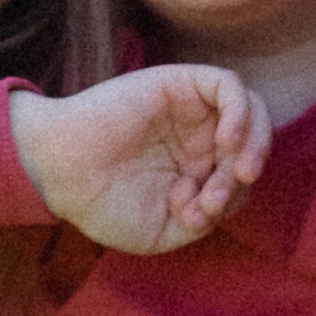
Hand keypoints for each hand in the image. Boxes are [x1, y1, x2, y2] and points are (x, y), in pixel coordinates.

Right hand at [7, 67, 269, 252]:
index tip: (197, 215)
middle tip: (220, 195)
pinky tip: (226, 140)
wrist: (59, 173)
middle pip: (252, 145)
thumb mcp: (160, 231)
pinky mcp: (179, 84)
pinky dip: (240, 111)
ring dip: (255, 142)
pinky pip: (229, 85)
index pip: (239, 179)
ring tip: (237, 169)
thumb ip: (201, 220)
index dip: (232, 199)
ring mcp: (190, 111)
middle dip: (247, 173)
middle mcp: (197, 138)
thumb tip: (223, 199)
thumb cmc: (101, 204)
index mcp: (195, 171)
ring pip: (251, 110)